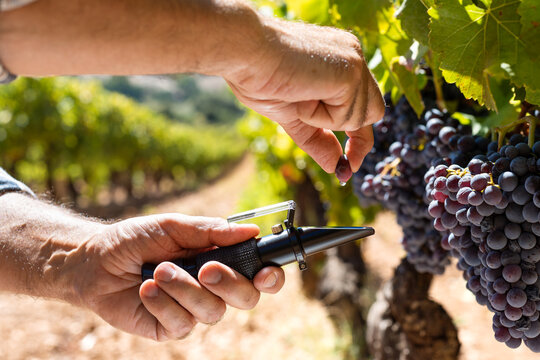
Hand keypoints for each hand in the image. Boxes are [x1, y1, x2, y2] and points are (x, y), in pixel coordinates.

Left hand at [79, 214, 284, 340]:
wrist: (95, 261)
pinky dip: (164, 303)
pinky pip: (183, 323)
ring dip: (185, 289)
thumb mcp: (174, 227)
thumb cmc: (136, 239)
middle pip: (246, 298)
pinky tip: (146, 289)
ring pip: (212, 312)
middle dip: (229, 283)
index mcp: (220, 259)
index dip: (270, 277)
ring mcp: (193, 309)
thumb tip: (252, 231)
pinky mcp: (171, 327)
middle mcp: (212, 287)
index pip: (258, 274)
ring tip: (158, 271)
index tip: (265, 272)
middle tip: (205, 268)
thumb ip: (212, 231)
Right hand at [227, 16, 384, 172]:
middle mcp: (353, 57)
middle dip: (356, 136)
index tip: (350, 163)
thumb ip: (317, 138)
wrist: (245, 53)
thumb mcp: (293, 115)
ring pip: (360, 118)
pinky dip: (321, 116)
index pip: (363, 103)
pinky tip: (302, 94)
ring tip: (298, 96)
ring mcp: (355, 62)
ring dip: (325, 120)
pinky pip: (346, 116)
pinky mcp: (351, 72)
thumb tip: (334, 167)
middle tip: (342, 155)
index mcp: (340, 60)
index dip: (359, 136)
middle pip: (373, 112)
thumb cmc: (259, 76)